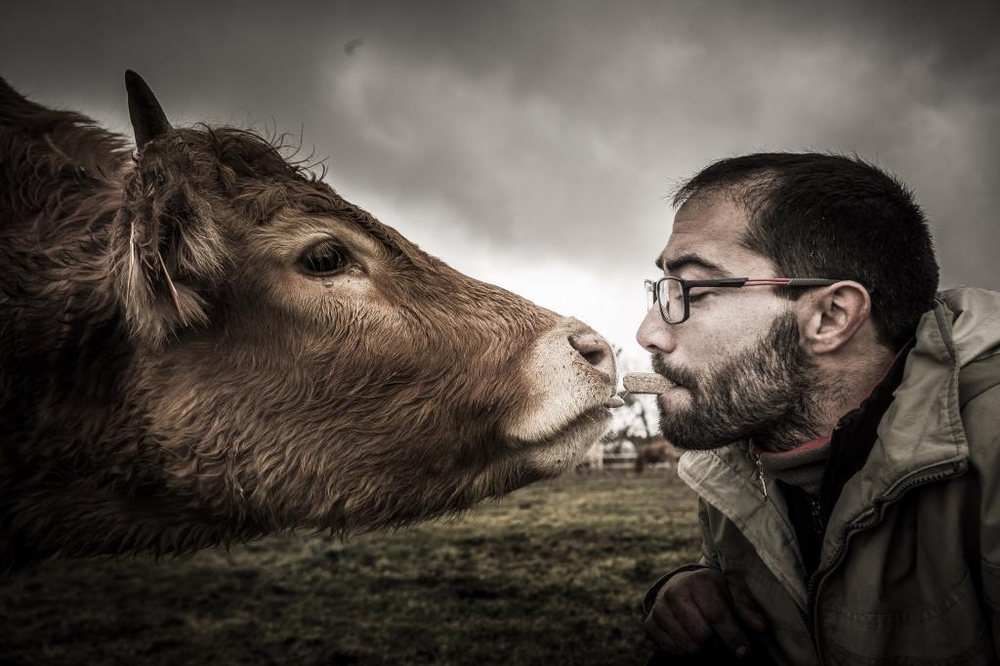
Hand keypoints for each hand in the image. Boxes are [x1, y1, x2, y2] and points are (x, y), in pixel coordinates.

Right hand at [643, 568, 767, 656]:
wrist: (679, 585)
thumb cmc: (712, 592)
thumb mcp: (732, 595)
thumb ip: (747, 611)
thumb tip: (761, 628)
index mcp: (697, 582)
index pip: (716, 615)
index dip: (732, 637)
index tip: (744, 652)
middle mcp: (674, 592)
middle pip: (703, 637)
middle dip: (717, 643)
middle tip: (720, 637)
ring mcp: (659, 608)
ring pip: (688, 647)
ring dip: (702, 650)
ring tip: (706, 637)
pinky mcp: (649, 624)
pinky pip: (672, 651)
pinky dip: (685, 651)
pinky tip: (690, 637)